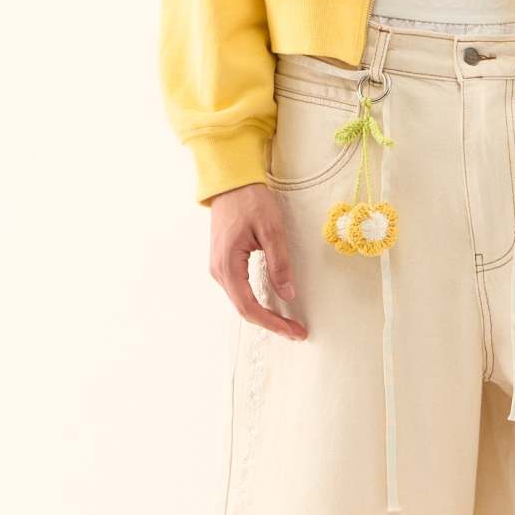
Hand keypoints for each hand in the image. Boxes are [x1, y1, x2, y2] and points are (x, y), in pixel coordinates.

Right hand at [208, 182, 308, 339]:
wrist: (231, 183)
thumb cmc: (250, 201)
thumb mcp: (271, 230)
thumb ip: (279, 263)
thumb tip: (287, 293)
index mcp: (227, 265)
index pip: (249, 307)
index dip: (272, 323)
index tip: (294, 331)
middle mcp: (218, 271)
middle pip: (244, 309)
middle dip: (271, 323)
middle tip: (297, 332)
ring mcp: (218, 267)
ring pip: (241, 302)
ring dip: (264, 315)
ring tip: (288, 322)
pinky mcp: (224, 263)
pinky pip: (239, 291)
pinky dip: (256, 302)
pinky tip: (272, 306)